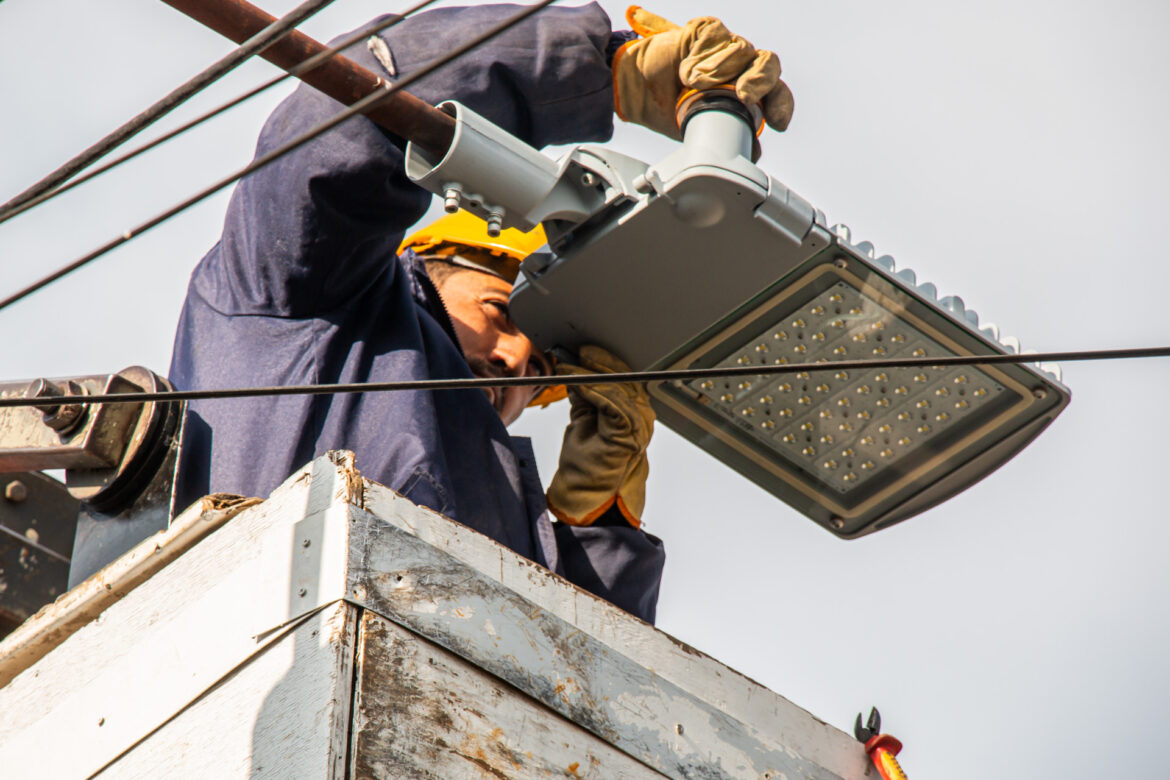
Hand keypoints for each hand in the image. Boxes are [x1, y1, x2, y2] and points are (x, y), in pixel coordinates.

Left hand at [546, 346, 654, 527]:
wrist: (587, 497)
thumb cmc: (586, 467)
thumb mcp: (582, 422)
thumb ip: (584, 399)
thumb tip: (575, 374)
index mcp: (632, 413)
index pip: (623, 376)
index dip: (603, 361)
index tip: (583, 351)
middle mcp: (640, 417)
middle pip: (623, 377)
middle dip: (597, 363)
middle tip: (575, 353)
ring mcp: (638, 426)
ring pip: (617, 387)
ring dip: (590, 374)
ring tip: (569, 367)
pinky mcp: (629, 433)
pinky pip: (612, 402)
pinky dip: (592, 389)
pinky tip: (576, 381)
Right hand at [611, 6, 793, 139]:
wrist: (634, 91)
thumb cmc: (665, 107)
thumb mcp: (697, 130)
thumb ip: (726, 136)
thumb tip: (752, 154)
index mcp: (745, 93)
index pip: (776, 94)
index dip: (780, 106)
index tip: (776, 123)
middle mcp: (740, 68)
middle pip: (768, 66)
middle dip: (759, 82)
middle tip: (742, 96)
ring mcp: (725, 48)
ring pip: (743, 50)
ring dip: (718, 70)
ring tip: (692, 83)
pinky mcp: (706, 32)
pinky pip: (716, 35)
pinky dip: (700, 54)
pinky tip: (686, 68)